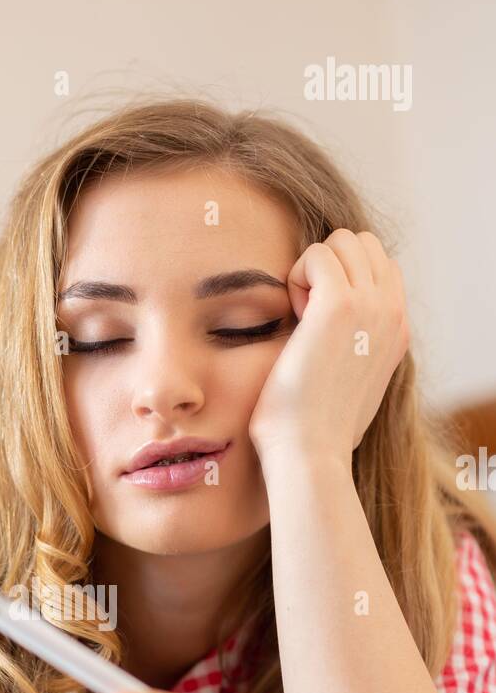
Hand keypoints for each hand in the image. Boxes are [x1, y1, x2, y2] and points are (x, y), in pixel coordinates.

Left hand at [248, 230, 409, 470]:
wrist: (310, 452)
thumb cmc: (316, 430)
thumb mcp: (353, 386)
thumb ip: (357, 352)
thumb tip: (337, 343)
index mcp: (397, 331)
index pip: (381, 268)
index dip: (344, 282)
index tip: (320, 327)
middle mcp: (393, 314)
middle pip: (365, 244)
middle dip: (329, 267)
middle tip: (308, 316)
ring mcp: (371, 306)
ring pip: (343, 240)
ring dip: (312, 270)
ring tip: (301, 318)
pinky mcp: (340, 305)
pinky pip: (317, 253)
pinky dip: (296, 277)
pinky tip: (294, 318)